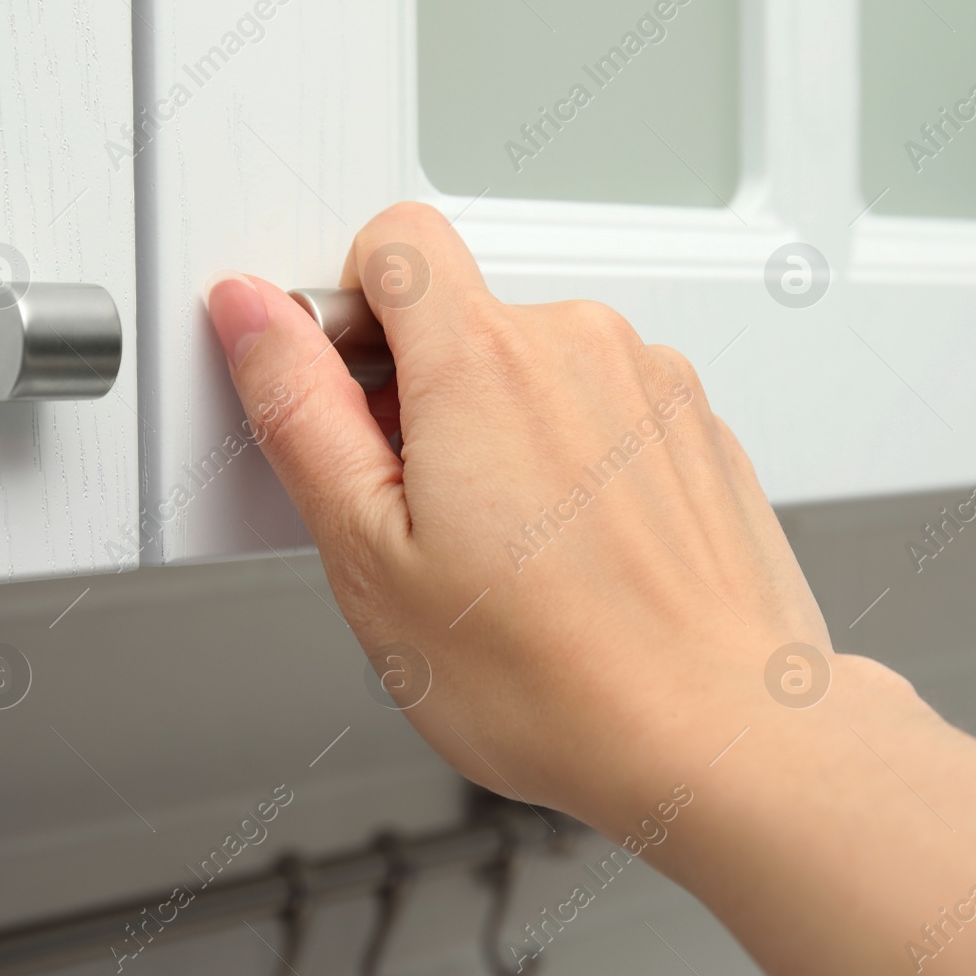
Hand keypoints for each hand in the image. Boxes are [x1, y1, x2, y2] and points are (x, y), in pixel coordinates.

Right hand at [205, 203, 834, 832]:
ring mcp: (655, 384)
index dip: (349, 307)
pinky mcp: (699, 429)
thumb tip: (254, 317)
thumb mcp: (373, 559)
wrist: (721, 735)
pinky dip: (581, 463)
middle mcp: (583, 345)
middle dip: (427, 398)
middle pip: (466, 317)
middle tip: (430, 520)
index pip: (394, 240)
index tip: (350, 395)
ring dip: (509, 434)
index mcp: (486, 361)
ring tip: (516, 556)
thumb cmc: (558, 678)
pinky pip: (610, 413)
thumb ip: (300, 413)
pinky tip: (580, 558)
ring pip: (540, 371)